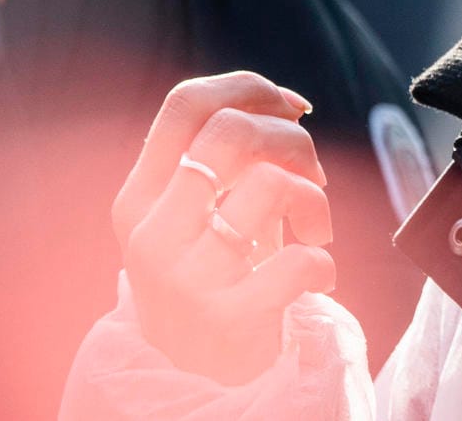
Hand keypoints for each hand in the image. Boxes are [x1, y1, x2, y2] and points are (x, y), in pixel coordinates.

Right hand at [112, 72, 335, 383]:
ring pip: (271, 184)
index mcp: (139, 195)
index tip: (292, 108)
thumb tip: (288, 103)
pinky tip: (315, 276)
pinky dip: (323, 262)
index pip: (185, 103)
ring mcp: (185, 275)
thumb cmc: (213, 275)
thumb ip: (226, 159)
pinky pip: (299, 260)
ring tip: (313, 229)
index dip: (249, 87)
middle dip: (293, 140)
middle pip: (232, 131)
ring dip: (314, 200)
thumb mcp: (197, 213)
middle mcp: (152, 230)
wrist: (197, 374)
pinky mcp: (226, 316)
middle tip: (311, 174)